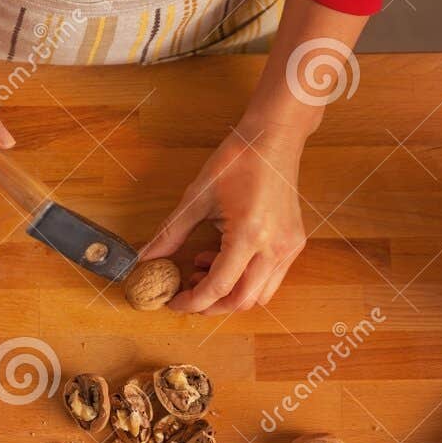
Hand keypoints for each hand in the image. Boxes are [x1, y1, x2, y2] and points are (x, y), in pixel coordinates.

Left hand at [141, 125, 306, 312]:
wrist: (274, 137)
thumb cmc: (238, 159)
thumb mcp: (197, 196)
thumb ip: (171, 232)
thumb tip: (147, 257)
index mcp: (250, 234)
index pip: (219, 286)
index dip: (193, 301)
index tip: (172, 301)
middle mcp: (275, 247)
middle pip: (242, 301)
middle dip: (211, 305)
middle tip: (186, 293)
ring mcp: (289, 247)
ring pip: (259, 295)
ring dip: (229, 292)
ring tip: (203, 267)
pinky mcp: (295, 243)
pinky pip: (270, 278)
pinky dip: (245, 278)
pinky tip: (224, 256)